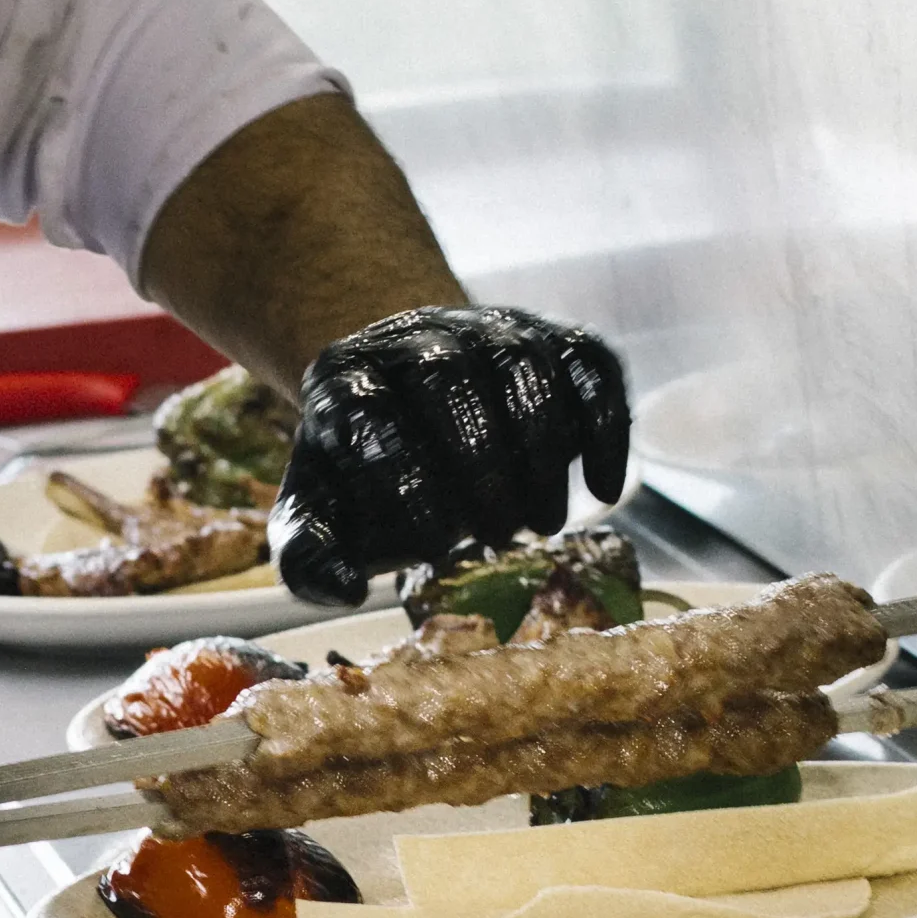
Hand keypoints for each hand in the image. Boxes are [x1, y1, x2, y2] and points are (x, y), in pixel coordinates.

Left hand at [268, 305, 631, 606]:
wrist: (409, 402)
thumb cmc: (365, 474)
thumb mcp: (322, 513)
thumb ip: (311, 557)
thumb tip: (343, 590)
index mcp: (344, 378)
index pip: (366, 411)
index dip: (401, 479)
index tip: (429, 547)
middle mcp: (414, 338)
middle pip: (447, 374)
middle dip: (479, 462)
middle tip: (497, 535)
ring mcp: (487, 327)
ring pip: (523, 361)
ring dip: (542, 449)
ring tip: (542, 523)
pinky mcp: (551, 335)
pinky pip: (590, 361)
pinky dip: (605, 425)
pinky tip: (604, 489)